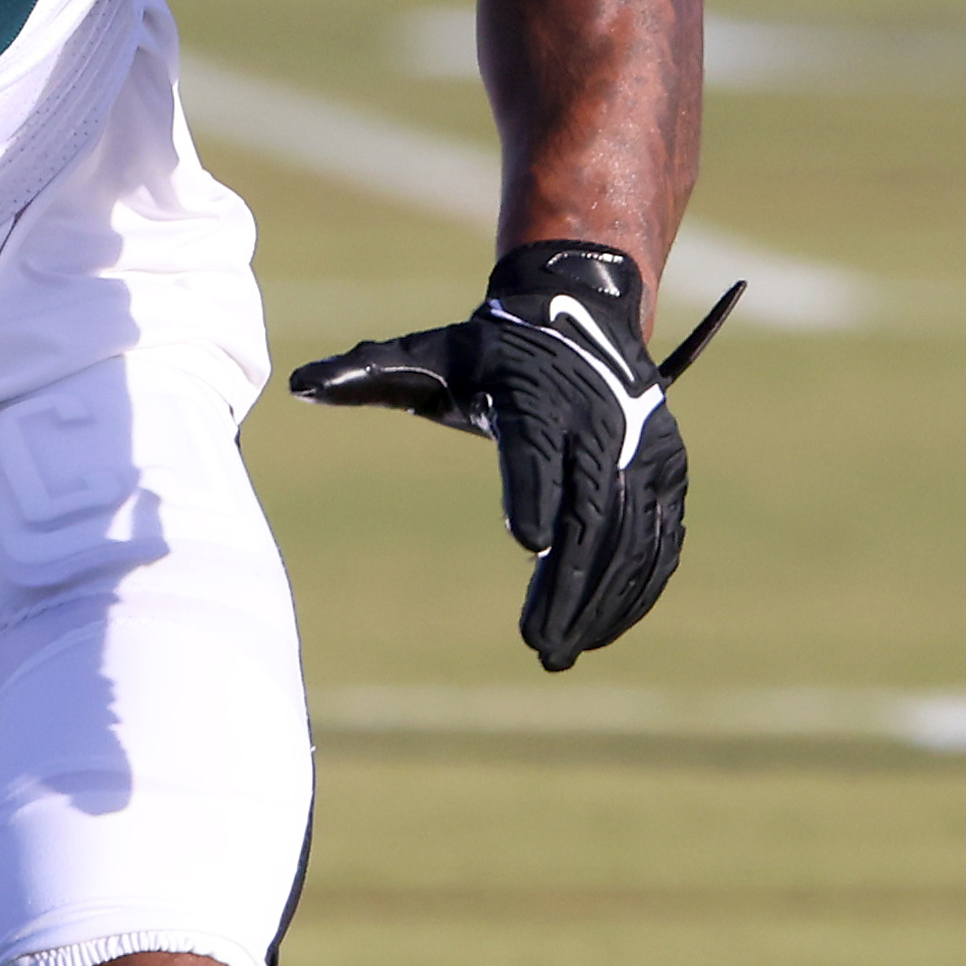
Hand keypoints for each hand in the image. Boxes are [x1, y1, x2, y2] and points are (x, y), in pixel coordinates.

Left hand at [285, 244, 737, 672]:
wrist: (582, 313)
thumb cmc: (492, 347)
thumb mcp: (430, 350)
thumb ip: (366, 372)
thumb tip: (299, 387)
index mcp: (536, 394)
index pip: (534, 448)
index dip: (532, 490)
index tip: (525, 541)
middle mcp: (598, 421)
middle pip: (590, 511)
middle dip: (568, 584)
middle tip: (539, 644)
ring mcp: (642, 449)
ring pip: (629, 535)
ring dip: (599, 601)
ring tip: (560, 652)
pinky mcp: (665, 470)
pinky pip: (659, 539)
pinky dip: (636, 588)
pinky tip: (601, 631)